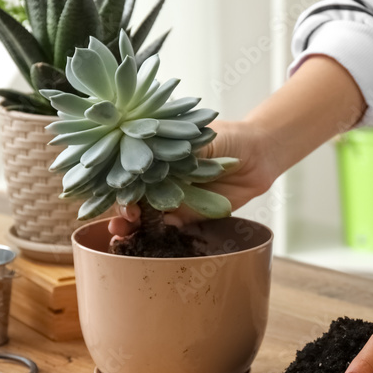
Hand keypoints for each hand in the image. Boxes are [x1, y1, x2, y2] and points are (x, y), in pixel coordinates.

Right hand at [107, 118, 278, 236]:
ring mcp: (172, 196)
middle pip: (131, 193)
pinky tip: (146, 235)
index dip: (117, 180)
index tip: (113, 190)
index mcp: (156, 152)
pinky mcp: (188, 214)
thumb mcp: (197, 138)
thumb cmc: (227, 137)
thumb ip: (175, 152)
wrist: (259, 155)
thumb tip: (147, 163)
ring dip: (131, 225)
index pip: (128, 167)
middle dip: (119, 208)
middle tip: (115, 220)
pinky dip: (156, 231)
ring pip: (145, 213)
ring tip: (120, 233)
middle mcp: (159, 176)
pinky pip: (169, 225)